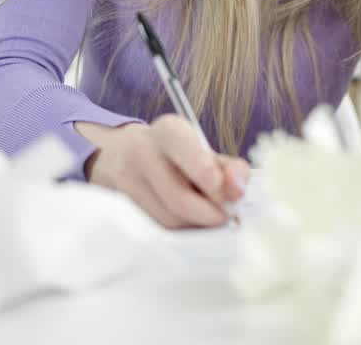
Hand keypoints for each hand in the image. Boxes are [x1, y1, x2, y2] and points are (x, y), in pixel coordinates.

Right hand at [75, 115, 248, 228]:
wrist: (121, 155)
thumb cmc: (174, 154)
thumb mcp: (203, 150)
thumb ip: (229, 168)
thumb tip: (238, 191)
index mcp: (169, 132)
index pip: (192, 157)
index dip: (214, 181)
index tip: (233, 195)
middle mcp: (143, 152)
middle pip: (180, 199)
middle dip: (211, 213)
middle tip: (227, 214)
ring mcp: (127, 181)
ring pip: (169, 219)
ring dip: (197, 224)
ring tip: (207, 214)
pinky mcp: (122, 206)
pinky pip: (158, 228)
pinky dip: (181, 229)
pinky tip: (188, 219)